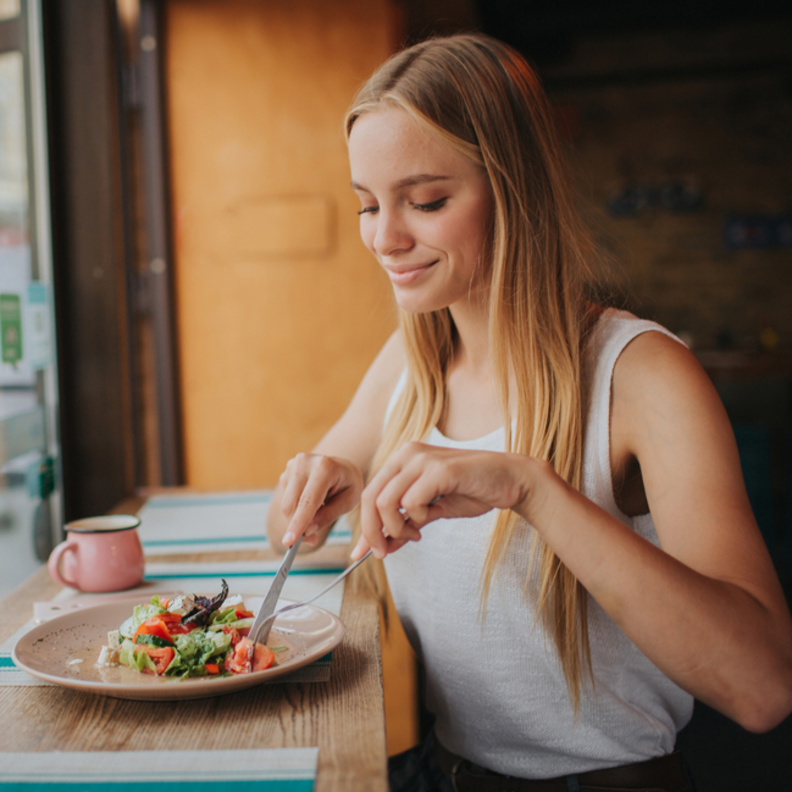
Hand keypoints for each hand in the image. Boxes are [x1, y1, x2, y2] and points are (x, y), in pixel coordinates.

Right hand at [279, 453, 363, 546]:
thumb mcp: (348, 502)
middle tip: (312, 539)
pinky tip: (310, 505)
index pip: (307, 501)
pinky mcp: (286, 472)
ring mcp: (293, 465)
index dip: (298, 523)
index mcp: (324, 467)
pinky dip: (295, 510)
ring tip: (317, 516)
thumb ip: (328, 516)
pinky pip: (285, 499)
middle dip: (297, 526)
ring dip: (297, 519)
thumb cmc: (348, 484)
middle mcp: (305, 462)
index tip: (289, 542)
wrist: (342, 466)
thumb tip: (307, 530)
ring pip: (286, 504)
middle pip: (291, 504)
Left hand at [353, 441, 535, 558]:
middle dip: (373, 531)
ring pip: (386, 501)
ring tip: (416, 534)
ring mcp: (422, 459)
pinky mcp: (439, 470)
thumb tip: (380, 546)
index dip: (364, 526)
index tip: (362, 552)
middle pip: (371, 497)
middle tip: (383, 552)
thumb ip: (405, 524)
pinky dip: (417, 518)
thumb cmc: (472, 492)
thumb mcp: (431, 511)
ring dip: (397, 528)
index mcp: (402, 459)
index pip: (370, 493)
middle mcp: (407, 453)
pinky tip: (431, 519)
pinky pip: (411, 502)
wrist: (511, 480)